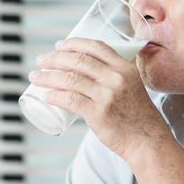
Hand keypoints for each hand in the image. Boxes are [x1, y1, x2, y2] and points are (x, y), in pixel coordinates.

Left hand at [30, 38, 167, 160]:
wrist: (147, 140)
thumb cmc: (137, 115)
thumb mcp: (132, 85)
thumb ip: (113, 75)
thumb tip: (85, 70)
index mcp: (125, 68)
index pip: (95, 47)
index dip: (73, 43)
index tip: (58, 46)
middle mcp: (116, 78)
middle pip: (78, 60)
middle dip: (54, 58)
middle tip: (41, 61)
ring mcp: (107, 95)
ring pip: (70, 79)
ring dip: (47, 76)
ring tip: (36, 77)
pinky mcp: (98, 113)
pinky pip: (69, 100)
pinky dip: (54, 96)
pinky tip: (46, 95)